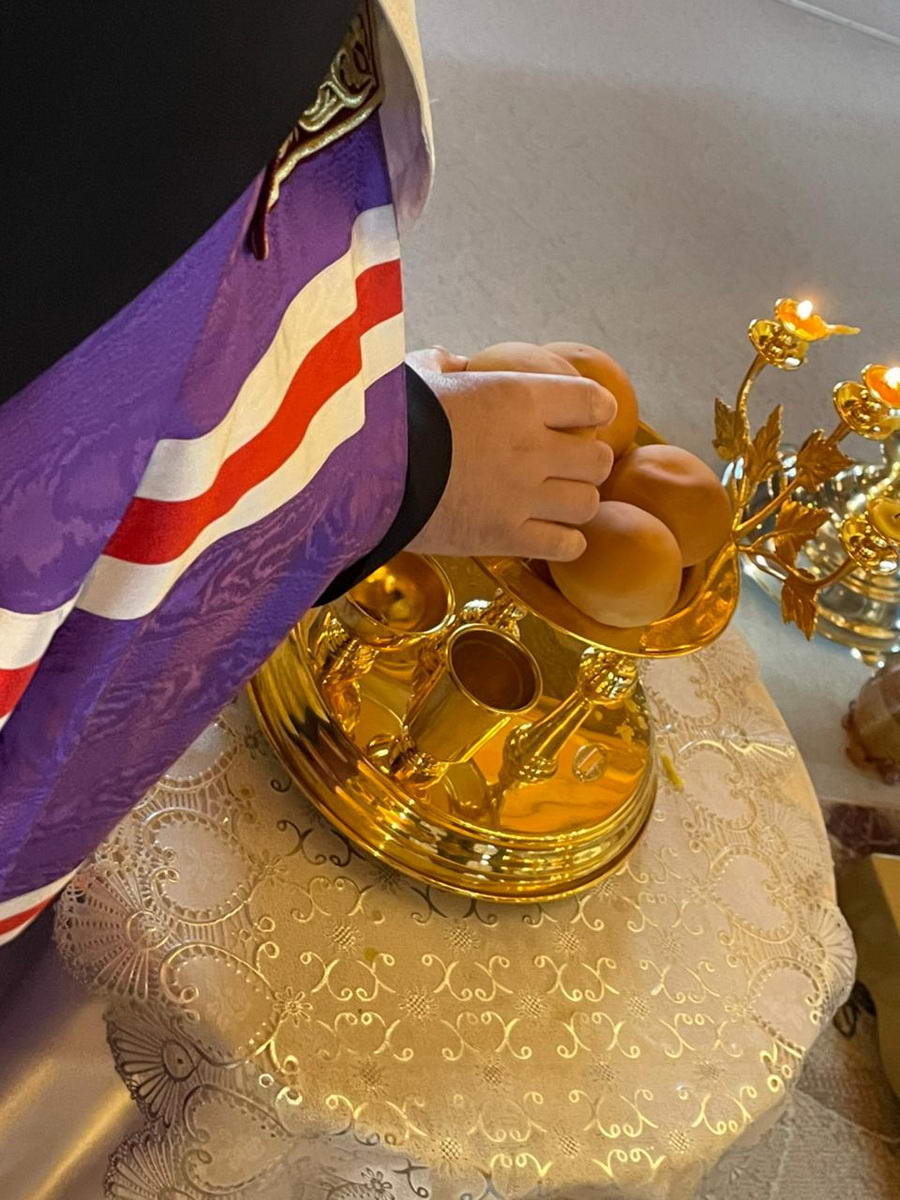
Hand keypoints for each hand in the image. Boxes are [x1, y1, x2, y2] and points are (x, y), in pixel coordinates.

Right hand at [406, 346, 615, 560]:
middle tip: (569, 465)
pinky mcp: (505, 538)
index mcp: (517, 398)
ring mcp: (522, 496)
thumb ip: (443, 366)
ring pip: (588, 503)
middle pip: (599, 459)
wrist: (361, 475)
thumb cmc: (388, 418)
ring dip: (577, 502)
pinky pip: (565, 545)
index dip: (595, 409)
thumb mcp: (415, 376)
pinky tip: (550, 535)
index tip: (586, 417)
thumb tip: (453, 361)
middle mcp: (531, 446)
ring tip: (558, 502)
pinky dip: (564, 541)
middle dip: (589, 461)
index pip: (592, 401)